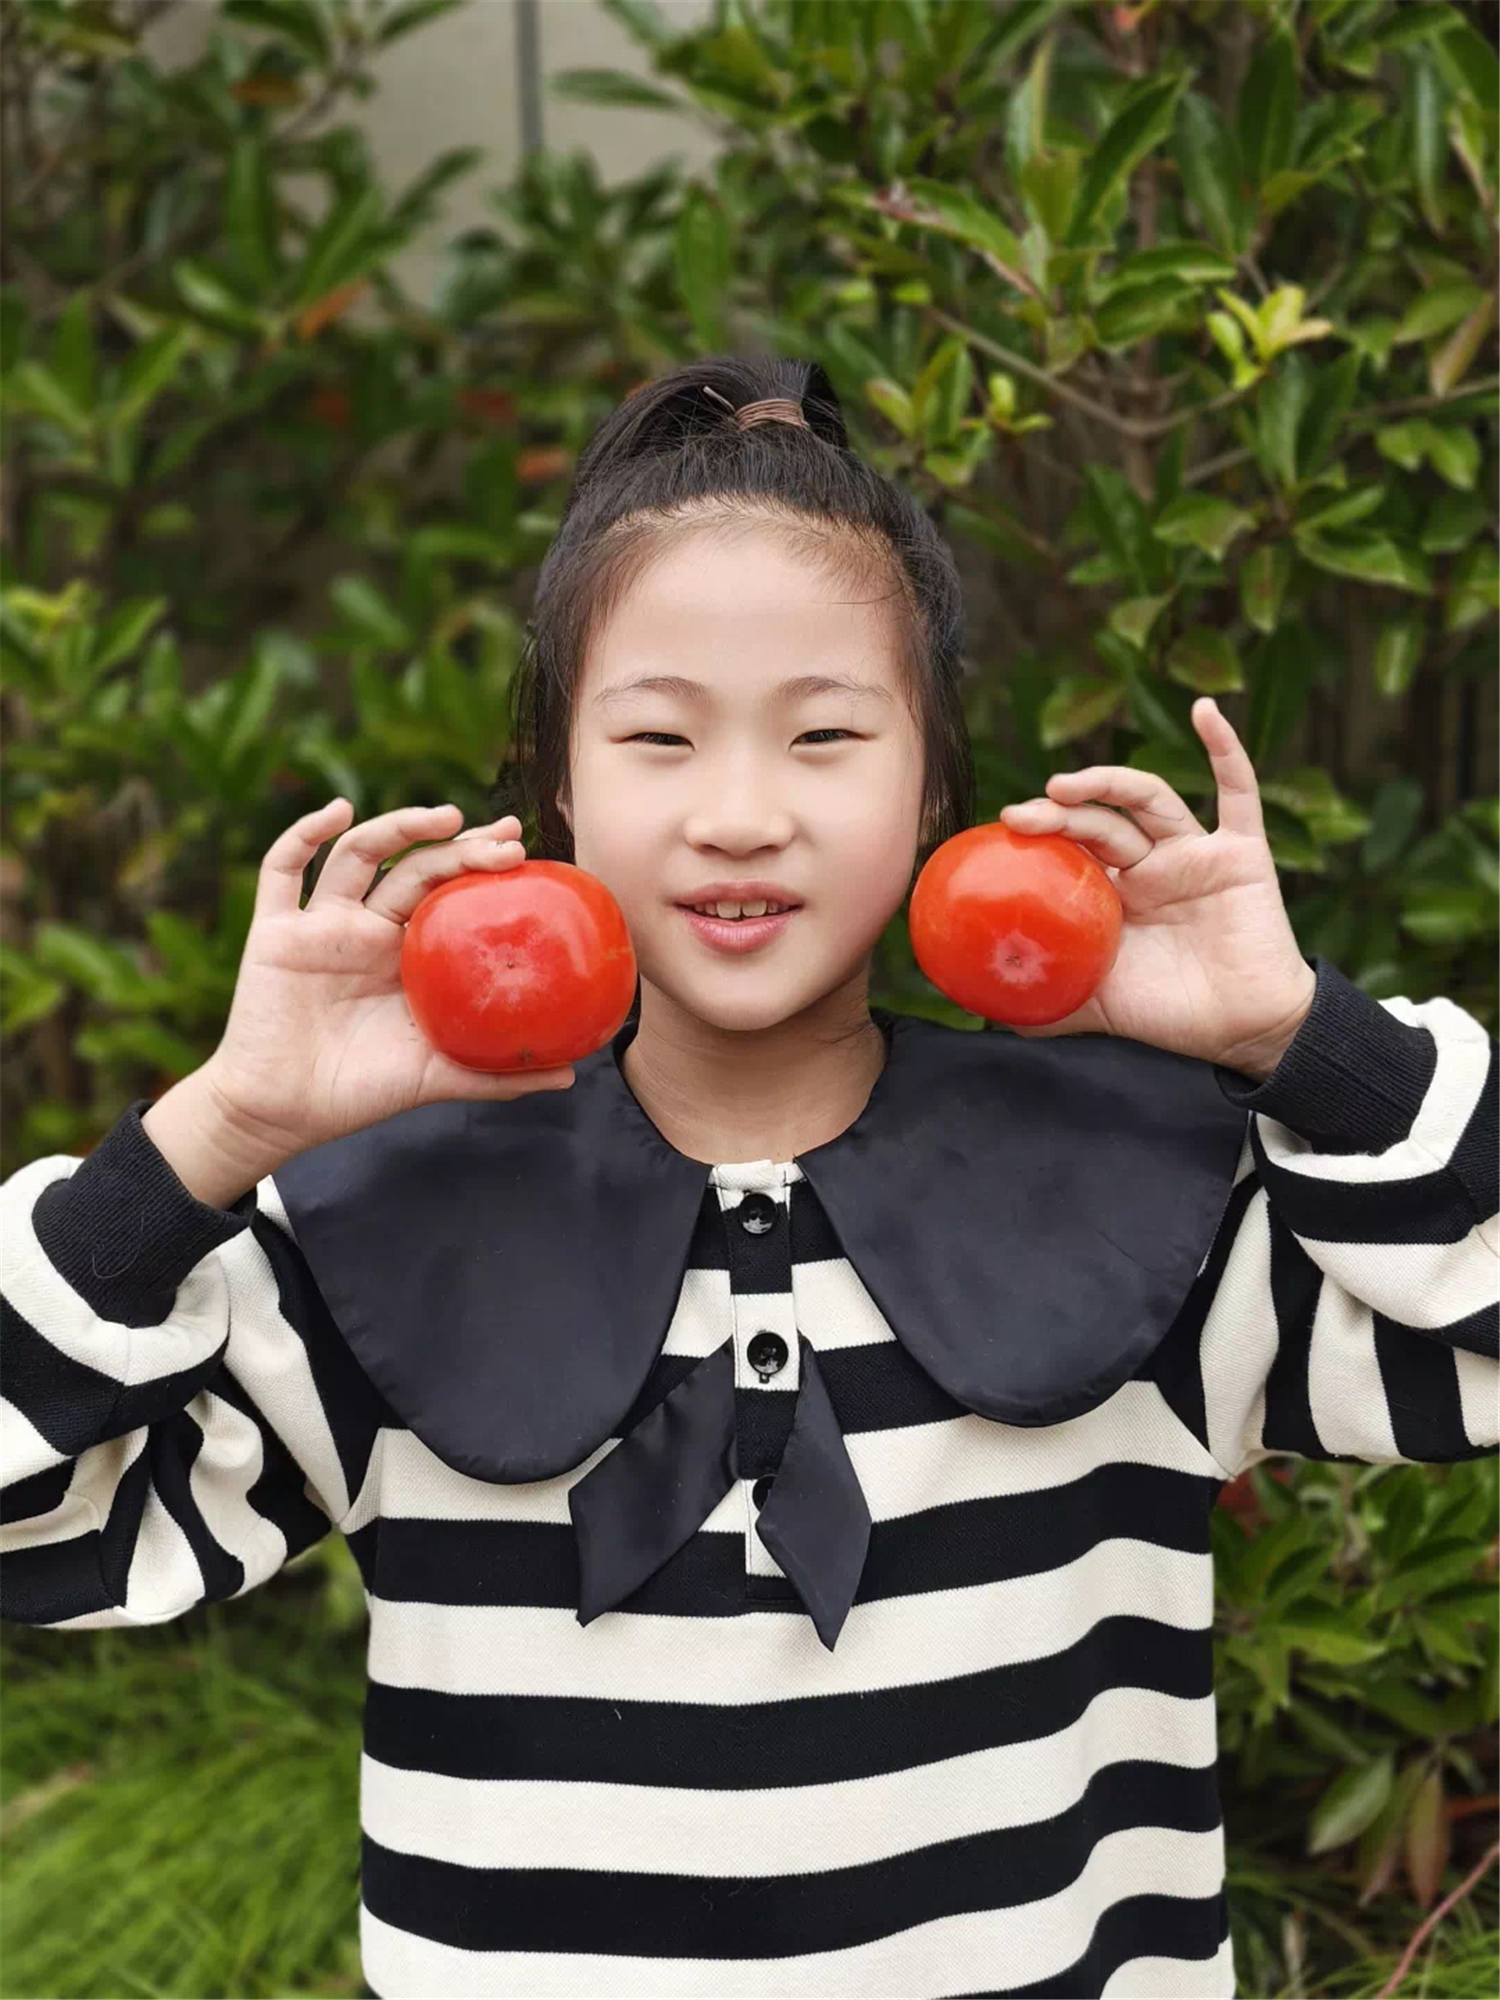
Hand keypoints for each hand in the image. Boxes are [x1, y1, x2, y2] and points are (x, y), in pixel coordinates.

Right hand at [204, 800, 575, 1160]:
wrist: (284, 1115)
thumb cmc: (360, 1093)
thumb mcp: (439, 1078)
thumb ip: (499, 1075)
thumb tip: (571, 1073)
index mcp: (407, 953)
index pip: (449, 891)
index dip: (480, 863)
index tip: (520, 848)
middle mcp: (367, 928)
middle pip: (415, 866)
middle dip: (459, 845)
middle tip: (506, 837)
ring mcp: (322, 925)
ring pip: (359, 855)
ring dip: (399, 827)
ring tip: (444, 817)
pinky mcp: (276, 932)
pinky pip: (282, 870)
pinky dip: (304, 833)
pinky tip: (339, 812)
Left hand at [997, 698, 1316, 1078]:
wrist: (1245, 1030)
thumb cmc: (1173, 1016)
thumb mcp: (1096, 1006)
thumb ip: (1048, 1003)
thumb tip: (990, 1014)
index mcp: (1116, 896)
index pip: (1070, 850)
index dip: (1040, 835)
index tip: (1002, 832)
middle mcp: (1151, 866)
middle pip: (1100, 823)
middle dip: (1059, 813)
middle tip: (1020, 816)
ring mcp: (1194, 854)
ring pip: (1149, 800)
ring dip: (1109, 782)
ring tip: (1064, 785)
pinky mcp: (1240, 853)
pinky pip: (1238, 792)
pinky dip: (1224, 748)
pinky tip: (1205, 710)